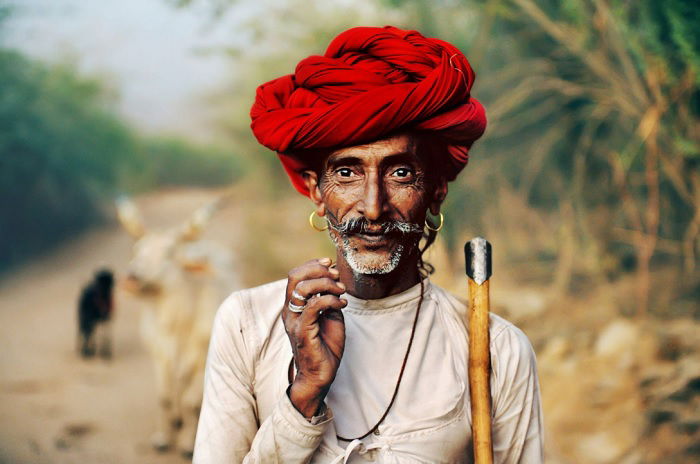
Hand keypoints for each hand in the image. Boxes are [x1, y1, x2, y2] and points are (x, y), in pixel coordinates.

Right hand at [283, 257, 346, 417]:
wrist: (320, 375)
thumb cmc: (325, 346)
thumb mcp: (330, 316)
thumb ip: (329, 298)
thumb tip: (336, 281)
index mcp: (294, 306)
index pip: (295, 275)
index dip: (312, 265)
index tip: (330, 264)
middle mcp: (290, 311)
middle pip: (295, 277)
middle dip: (318, 270)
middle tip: (336, 275)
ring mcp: (294, 321)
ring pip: (302, 289)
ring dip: (327, 284)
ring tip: (341, 291)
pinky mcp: (302, 331)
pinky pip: (313, 307)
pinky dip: (330, 300)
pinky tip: (342, 304)